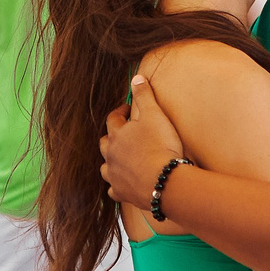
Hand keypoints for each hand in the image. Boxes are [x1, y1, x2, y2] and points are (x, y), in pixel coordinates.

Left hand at [100, 75, 183, 217]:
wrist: (164, 181)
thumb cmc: (160, 146)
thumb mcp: (154, 114)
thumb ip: (144, 95)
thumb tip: (136, 77)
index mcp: (117, 135)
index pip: (113, 119)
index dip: (120, 112)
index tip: (128, 110)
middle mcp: (111, 155)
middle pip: (105, 143)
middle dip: (112, 137)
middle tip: (124, 134)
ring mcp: (114, 175)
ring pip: (105, 167)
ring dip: (111, 162)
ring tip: (121, 159)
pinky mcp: (122, 193)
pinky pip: (113, 190)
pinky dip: (117, 186)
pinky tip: (122, 185)